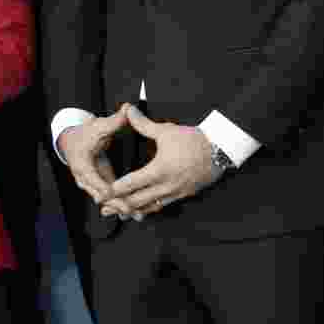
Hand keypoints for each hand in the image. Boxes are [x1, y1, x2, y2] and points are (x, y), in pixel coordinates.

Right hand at [58, 106, 131, 213]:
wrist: (74, 142)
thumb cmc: (86, 133)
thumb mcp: (98, 126)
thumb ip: (114, 121)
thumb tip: (127, 108)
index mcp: (82, 164)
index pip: (92, 177)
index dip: (102, 186)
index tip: (111, 194)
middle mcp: (85, 178)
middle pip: (100, 193)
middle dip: (115, 202)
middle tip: (130, 210)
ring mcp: (92, 185)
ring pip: (106, 199)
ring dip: (120, 207)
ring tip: (137, 215)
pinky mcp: (100, 186)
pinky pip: (111, 197)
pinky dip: (121, 204)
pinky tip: (136, 213)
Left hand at [107, 105, 223, 220]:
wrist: (220, 150)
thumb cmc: (192, 139)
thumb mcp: (166, 131)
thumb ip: (143, 124)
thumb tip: (127, 110)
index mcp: (160, 169)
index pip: (133, 183)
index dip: (116, 189)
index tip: (103, 193)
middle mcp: (167, 185)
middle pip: (138, 200)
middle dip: (120, 205)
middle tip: (104, 209)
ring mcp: (176, 193)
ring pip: (150, 207)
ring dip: (133, 210)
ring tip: (119, 213)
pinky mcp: (183, 196)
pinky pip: (162, 206)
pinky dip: (149, 209)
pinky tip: (142, 210)